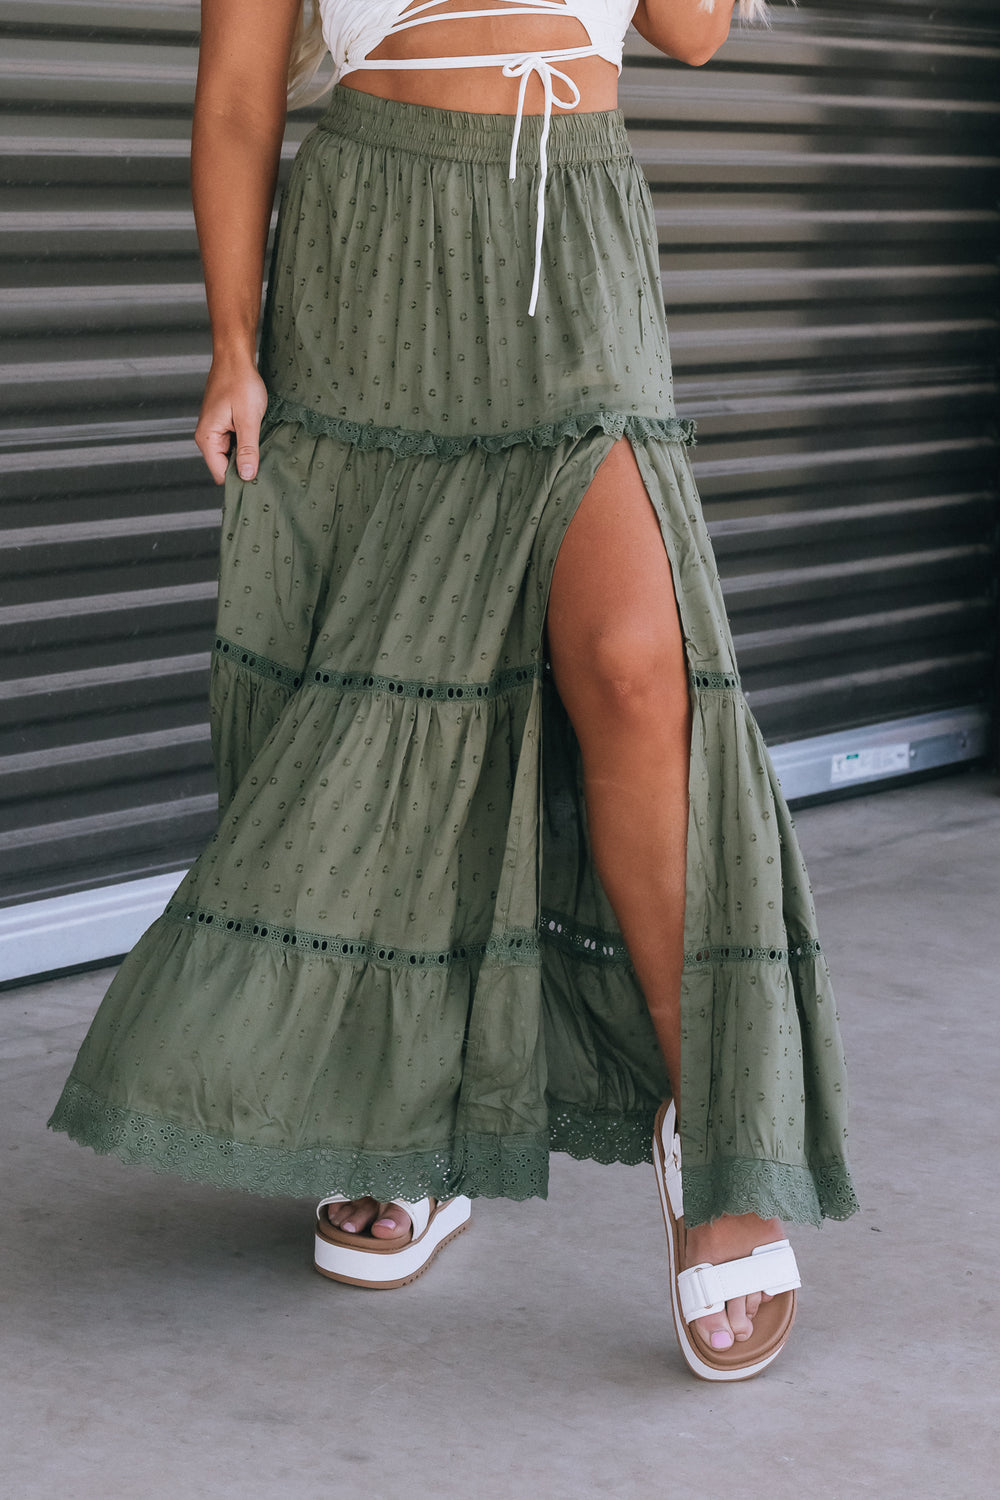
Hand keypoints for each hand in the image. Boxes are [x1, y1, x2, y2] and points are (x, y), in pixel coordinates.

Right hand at [195, 357, 268, 484]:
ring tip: (264, 446)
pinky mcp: (223, 425)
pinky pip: (235, 443)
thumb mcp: (248, 419)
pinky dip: (247, 443)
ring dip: (247, 454)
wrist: (235, 358)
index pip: (221, 475)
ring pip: (232, 455)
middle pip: (226, 467)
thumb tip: (246, 476)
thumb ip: (247, 449)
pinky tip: (259, 437)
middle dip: (245, 467)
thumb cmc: (240, 383)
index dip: (240, 479)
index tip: (260, 479)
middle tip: (267, 463)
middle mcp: (207, 438)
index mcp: (207, 439)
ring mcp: (215, 431)